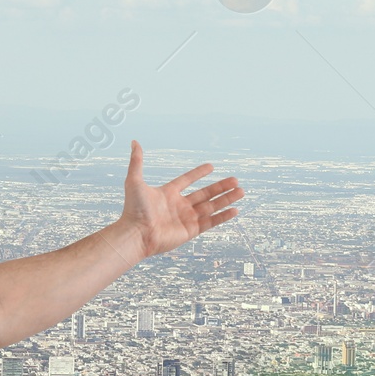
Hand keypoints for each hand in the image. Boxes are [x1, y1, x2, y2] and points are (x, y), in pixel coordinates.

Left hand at [118, 140, 244, 257]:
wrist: (136, 234)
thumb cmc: (133, 209)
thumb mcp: (134, 181)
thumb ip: (137, 161)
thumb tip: (134, 142)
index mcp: (168, 193)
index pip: (187, 180)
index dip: (198, 173)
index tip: (211, 166)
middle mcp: (179, 205)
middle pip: (205, 193)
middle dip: (221, 187)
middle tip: (235, 180)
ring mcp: (186, 218)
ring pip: (211, 206)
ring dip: (226, 199)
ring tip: (241, 191)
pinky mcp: (190, 231)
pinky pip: (210, 222)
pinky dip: (223, 216)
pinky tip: (235, 210)